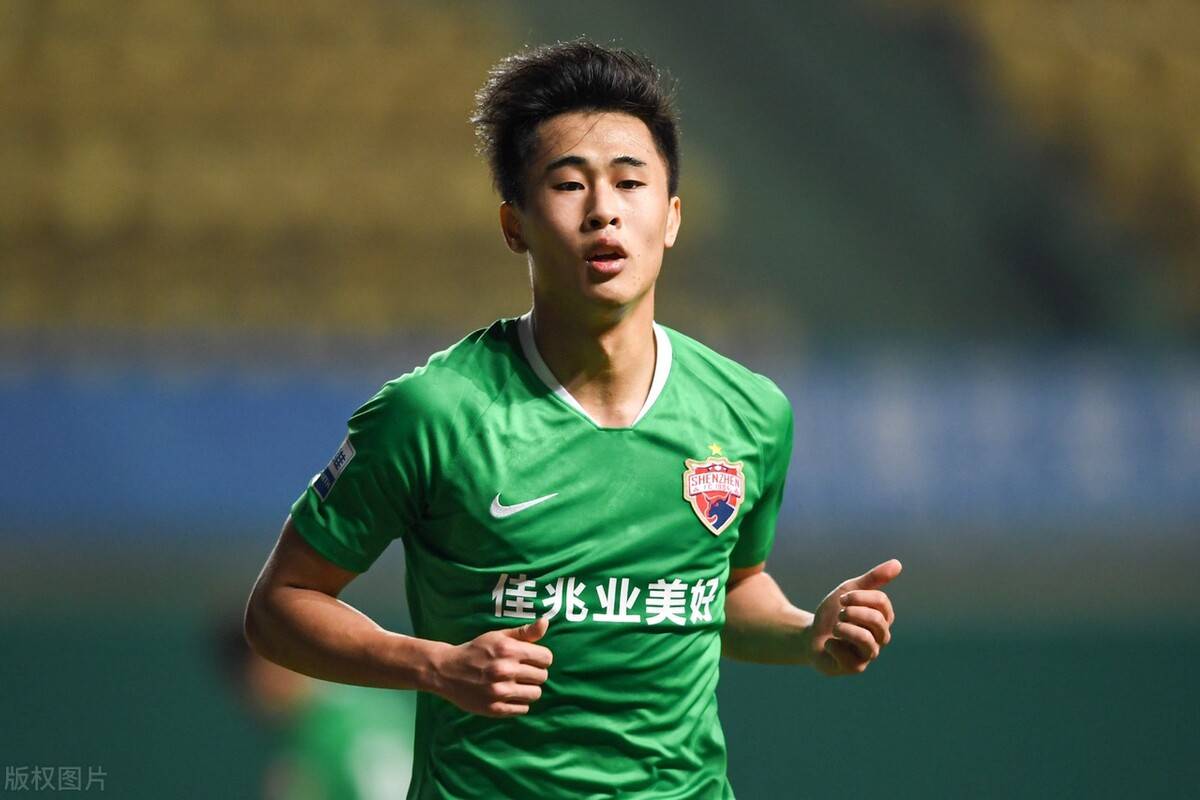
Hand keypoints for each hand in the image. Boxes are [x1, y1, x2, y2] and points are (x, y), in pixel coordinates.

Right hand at [430, 616, 552, 716]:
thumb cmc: (477, 651)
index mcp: (508, 650)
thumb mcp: (498, 636)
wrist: (447, 671)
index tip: (531, 659)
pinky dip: (519, 702)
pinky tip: (508, 695)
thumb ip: (524, 632)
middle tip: (521, 672)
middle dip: (535, 673)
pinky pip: (523, 708)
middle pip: (542, 676)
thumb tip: (546, 621)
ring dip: (529, 689)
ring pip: (535, 694)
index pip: (546, 658)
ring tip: (516, 684)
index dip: (541, 658)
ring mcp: (499, 691)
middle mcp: (505, 670)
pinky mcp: (494, 709)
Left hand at [807, 559, 900, 676]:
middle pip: (877, 621)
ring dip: (844, 629)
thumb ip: (872, 579)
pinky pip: (847, 657)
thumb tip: (898, 563)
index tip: (842, 598)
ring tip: (835, 628)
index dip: (860, 597)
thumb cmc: (833, 614)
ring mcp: (869, 655)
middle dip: (853, 612)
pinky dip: (832, 645)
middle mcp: (880, 637)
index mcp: (882, 618)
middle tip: (839, 613)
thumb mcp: (849, 591)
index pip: (882, 603)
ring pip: (866, 640)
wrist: (810, 637)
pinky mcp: (855, 668)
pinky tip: (829, 644)